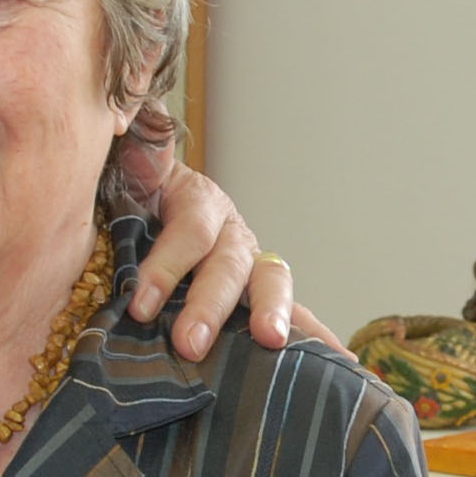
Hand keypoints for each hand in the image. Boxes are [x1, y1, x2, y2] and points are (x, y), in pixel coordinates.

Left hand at [115, 108, 313, 360]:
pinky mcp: (260, 297)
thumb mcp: (128, 171)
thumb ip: (138, 149)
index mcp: (200, 202)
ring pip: (271, 282)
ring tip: (273, 344)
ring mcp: (251, 264)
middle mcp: (233, 233)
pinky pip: (297, 314)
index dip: (167, 266)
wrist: (145, 213)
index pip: (191, 230)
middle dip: (210, 305)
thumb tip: (143, 112)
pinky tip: (347, 364)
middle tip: (189, 344)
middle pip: (231, 264)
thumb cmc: (131, 201)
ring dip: (275, 313)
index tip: (141, 305)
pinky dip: (318, 336)